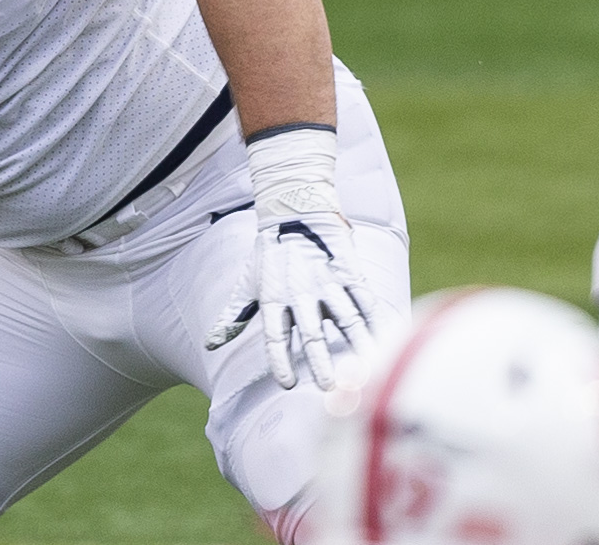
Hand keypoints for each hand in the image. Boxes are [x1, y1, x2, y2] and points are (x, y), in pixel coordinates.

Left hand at [206, 210, 373, 389]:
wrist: (294, 210)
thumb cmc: (269, 255)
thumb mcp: (248, 285)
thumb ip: (233, 318)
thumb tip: (210, 345)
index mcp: (274, 299)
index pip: (275, 336)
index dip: (280, 360)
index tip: (288, 384)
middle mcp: (300, 293)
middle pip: (312, 333)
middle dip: (321, 361)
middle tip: (330, 387)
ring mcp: (327, 283)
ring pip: (345, 318)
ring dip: (357, 345)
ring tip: (368, 370)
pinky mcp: (348, 273)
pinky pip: (366, 300)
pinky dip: (378, 321)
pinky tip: (389, 340)